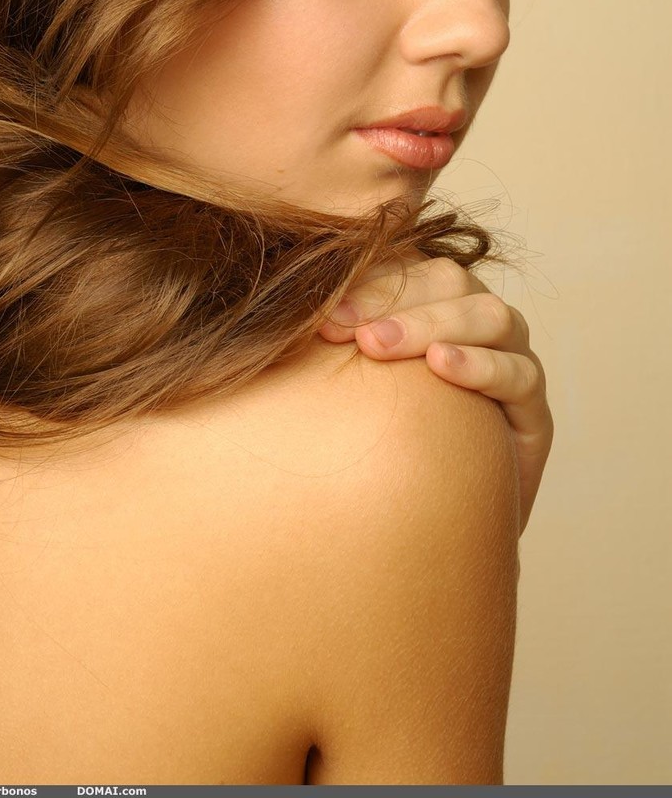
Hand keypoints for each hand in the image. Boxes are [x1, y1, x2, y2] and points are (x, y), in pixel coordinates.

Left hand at [318, 252, 552, 535]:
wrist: (426, 532)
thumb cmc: (376, 453)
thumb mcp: (347, 394)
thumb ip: (325, 347)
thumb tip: (267, 312)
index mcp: (432, 307)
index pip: (409, 268)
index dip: (367, 282)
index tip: (319, 312)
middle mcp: (476, 327)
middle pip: (450, 282)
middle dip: (393, 300)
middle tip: (338, 329)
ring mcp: (512, 364)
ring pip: (490, 316)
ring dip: (430, 324)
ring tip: (377, 345)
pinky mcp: (534, 414)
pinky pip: (519, 373)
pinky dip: (480, 365)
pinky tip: (441, 367)